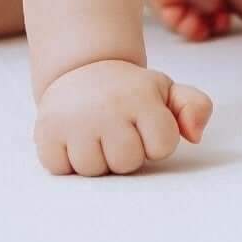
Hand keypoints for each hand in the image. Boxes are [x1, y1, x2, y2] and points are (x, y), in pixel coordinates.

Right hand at [33, 59, 213, 175]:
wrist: (79, 71)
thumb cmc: (129, 91)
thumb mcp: (165, 91)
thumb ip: (194, 107)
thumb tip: (195, 135)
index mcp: (140, 95)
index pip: (162, 146)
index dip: (156, 141)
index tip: (145, 125)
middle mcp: (107, 106)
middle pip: (127, 162)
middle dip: (126, 153)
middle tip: (118, 130)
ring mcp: (74, 120)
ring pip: (94, 170)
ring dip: (97, 159)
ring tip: (96, 134)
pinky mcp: (46, 132)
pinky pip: (62, 170)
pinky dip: (66, 160)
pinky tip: (73, 138)